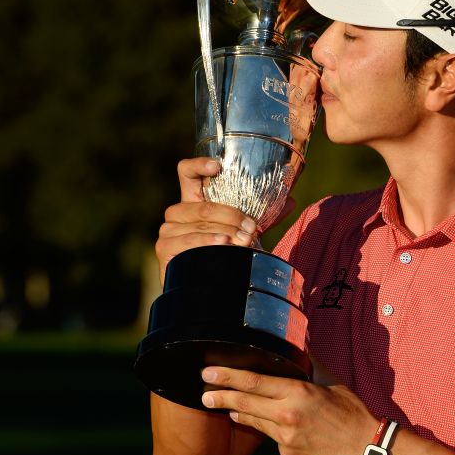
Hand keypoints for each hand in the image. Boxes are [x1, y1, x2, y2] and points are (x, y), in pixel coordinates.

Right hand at [154, 157, 256, 279]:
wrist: (206, 290)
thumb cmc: (224, 256)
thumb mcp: (243, 232)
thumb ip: (264, 217)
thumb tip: (291, 201)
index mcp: (193, 202)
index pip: (187, 172)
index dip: (199, 164)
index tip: (218, 166)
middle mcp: (177, 213)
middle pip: (203, 205)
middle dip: (231, 216)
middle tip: (251, 229)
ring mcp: (168, 230)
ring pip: (200, 224)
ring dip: (226, 232)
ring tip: (243, 242)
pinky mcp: (164, 248)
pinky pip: (189, 241)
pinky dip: (208, 242)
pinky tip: (222, 244)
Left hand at [199, 363, 379, 454]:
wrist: (367, 450)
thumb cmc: (352, 414)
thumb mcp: (333, 384)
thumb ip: (311, 367)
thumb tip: (299, 347)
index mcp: (298, 393)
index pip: (254, 382)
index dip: (228, 377)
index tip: (209, 373)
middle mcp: (287, 416)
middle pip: (245, 403)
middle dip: (220, 397)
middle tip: (204, 393)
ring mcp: (286, 439)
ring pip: (255, 422)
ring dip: (240, 412)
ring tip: (227, 406)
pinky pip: (272, 438)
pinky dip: (269, 429)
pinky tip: (272, 424)